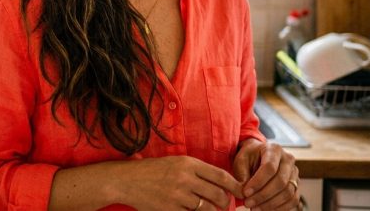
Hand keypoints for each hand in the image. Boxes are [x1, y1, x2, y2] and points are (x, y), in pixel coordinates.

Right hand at [116, 155, 243, 210]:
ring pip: (208, 209)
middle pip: (218, 195)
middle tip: (225, 205)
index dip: (235, 186)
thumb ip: (197, 171)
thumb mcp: (176, 163)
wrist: (127, 180)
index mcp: (188, 163)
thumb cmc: (153, 171)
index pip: (221, 176)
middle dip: (226, 203)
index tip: (242, 192)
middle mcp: (185, 178)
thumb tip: (222, 183)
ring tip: (210, 210)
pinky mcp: (171, 210)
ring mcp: (178, 196)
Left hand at [233, 138, 300, 210]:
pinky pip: (293, 200)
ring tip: (254, 208)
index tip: (245, 193)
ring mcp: (295, 173)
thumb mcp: (240, 160)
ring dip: (271, 204)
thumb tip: (244, 192)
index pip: (270, 168)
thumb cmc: (248, 157)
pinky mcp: (296, 185)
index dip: (258, 182)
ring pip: (288, 192)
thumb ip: (241, 174)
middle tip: (248, 203)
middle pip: (281, 181)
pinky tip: (266, 210)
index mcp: (274, 149)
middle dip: (263, 195)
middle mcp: (288, 159)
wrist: (258, 156)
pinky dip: (280, 208)